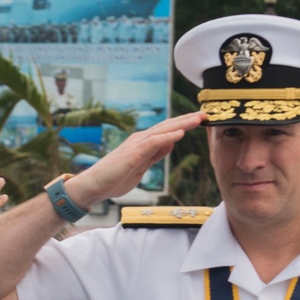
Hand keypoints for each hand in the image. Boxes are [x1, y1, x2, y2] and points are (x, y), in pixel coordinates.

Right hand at [64, 113, 207, 209]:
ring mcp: (136, 145)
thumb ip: (155, 155)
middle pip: (168, 126)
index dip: (184, 124)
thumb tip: (170, 144)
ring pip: (163, 130)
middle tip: (206, 113)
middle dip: (187, 119)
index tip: (200, 120)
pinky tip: (180, 133)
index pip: (167, 130)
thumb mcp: (141, 167)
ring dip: (182, 123)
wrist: (94, 186)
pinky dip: (167, 136)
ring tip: (199, 118)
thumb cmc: (114, 178)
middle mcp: (140, 140)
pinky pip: (153, 142)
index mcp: (143, 143)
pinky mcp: (133, 154)